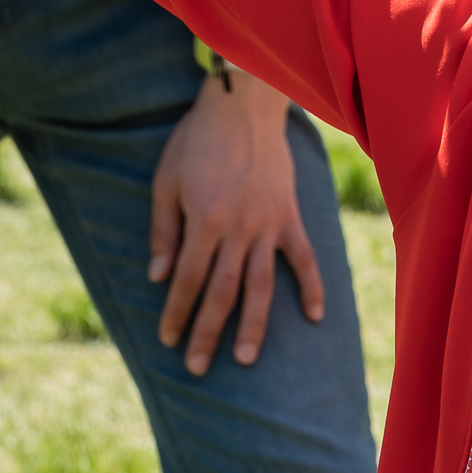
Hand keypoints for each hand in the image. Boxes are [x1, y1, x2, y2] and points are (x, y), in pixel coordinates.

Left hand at [148, 71, 326, 374]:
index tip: (166, 339)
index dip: (176, 311)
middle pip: (223, 292)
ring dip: (253, 325)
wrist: (243, 106)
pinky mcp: (290, 216)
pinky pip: (304, 257)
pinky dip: (312, 287)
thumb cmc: (196, 141)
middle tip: (197, 367)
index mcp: (205, 219)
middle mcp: (239, 228)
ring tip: (244, 358)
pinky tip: (314, 317)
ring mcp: (268, 224)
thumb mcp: (166, 180)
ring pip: (262, 285)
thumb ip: (163, 231)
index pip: (188, 279)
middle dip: (208, 332)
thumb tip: (157, 276)